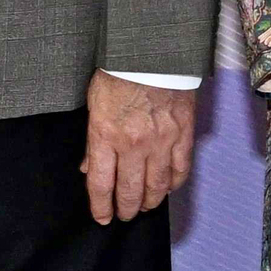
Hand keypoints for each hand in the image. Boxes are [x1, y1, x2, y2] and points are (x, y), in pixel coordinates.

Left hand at [81, 72, 194, 223]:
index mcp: (105, 135)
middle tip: (124, 215)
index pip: (101, 184)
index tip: (102, 217)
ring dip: (149, 202)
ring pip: (156, 186)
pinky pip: (180, 169)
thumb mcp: (94, 104)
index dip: (101, 207)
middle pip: (129, 191)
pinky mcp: (182, 134)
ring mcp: (160, 141)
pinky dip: (173, 183)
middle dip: (125, 209)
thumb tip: (88, 166)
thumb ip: (92, 140)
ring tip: (145, 206)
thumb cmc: (119, 74)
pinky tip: (167, 188)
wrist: (151, 52)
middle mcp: (133, 144)